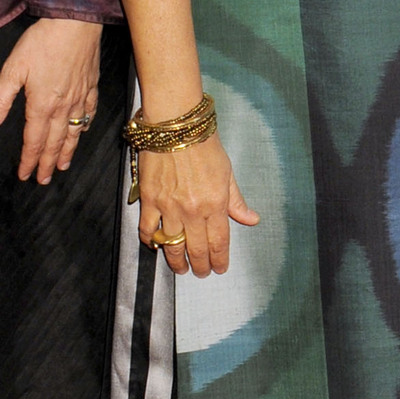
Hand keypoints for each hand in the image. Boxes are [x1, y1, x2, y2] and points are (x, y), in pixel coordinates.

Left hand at [0, 18, 101, 182]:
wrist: (75, 23)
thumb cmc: (42, 43)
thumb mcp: (13, 70)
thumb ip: (2, 99)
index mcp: (42, 105)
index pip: (34, 141)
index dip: (29, 160)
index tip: (25, 175)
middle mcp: (63, 107)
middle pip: (55, 142)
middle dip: (47, 163)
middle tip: (44, 180)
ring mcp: (81, 98)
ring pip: (74, 133)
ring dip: (67, 152)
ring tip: (62, 166)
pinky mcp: (91, 87)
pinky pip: (89, 113)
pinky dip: (85, 127)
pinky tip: (83, 132)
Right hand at [138, 134, 258, 277]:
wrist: (176, 126)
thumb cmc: (205, 145)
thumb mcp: (228, 173)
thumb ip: (237, 201)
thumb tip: (251, 220)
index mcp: (216, 203)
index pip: (219, 242)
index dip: (219, 260)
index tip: (219, 269)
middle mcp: (193, 210)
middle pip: (196, 248)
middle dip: (201, 265)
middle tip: (202, 272)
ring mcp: (169, 207)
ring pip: (172, 245)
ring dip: (176, 261)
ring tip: (181, 268)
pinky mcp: (149, 200)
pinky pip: (148, 229)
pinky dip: (151, 241)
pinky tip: (155, 246)